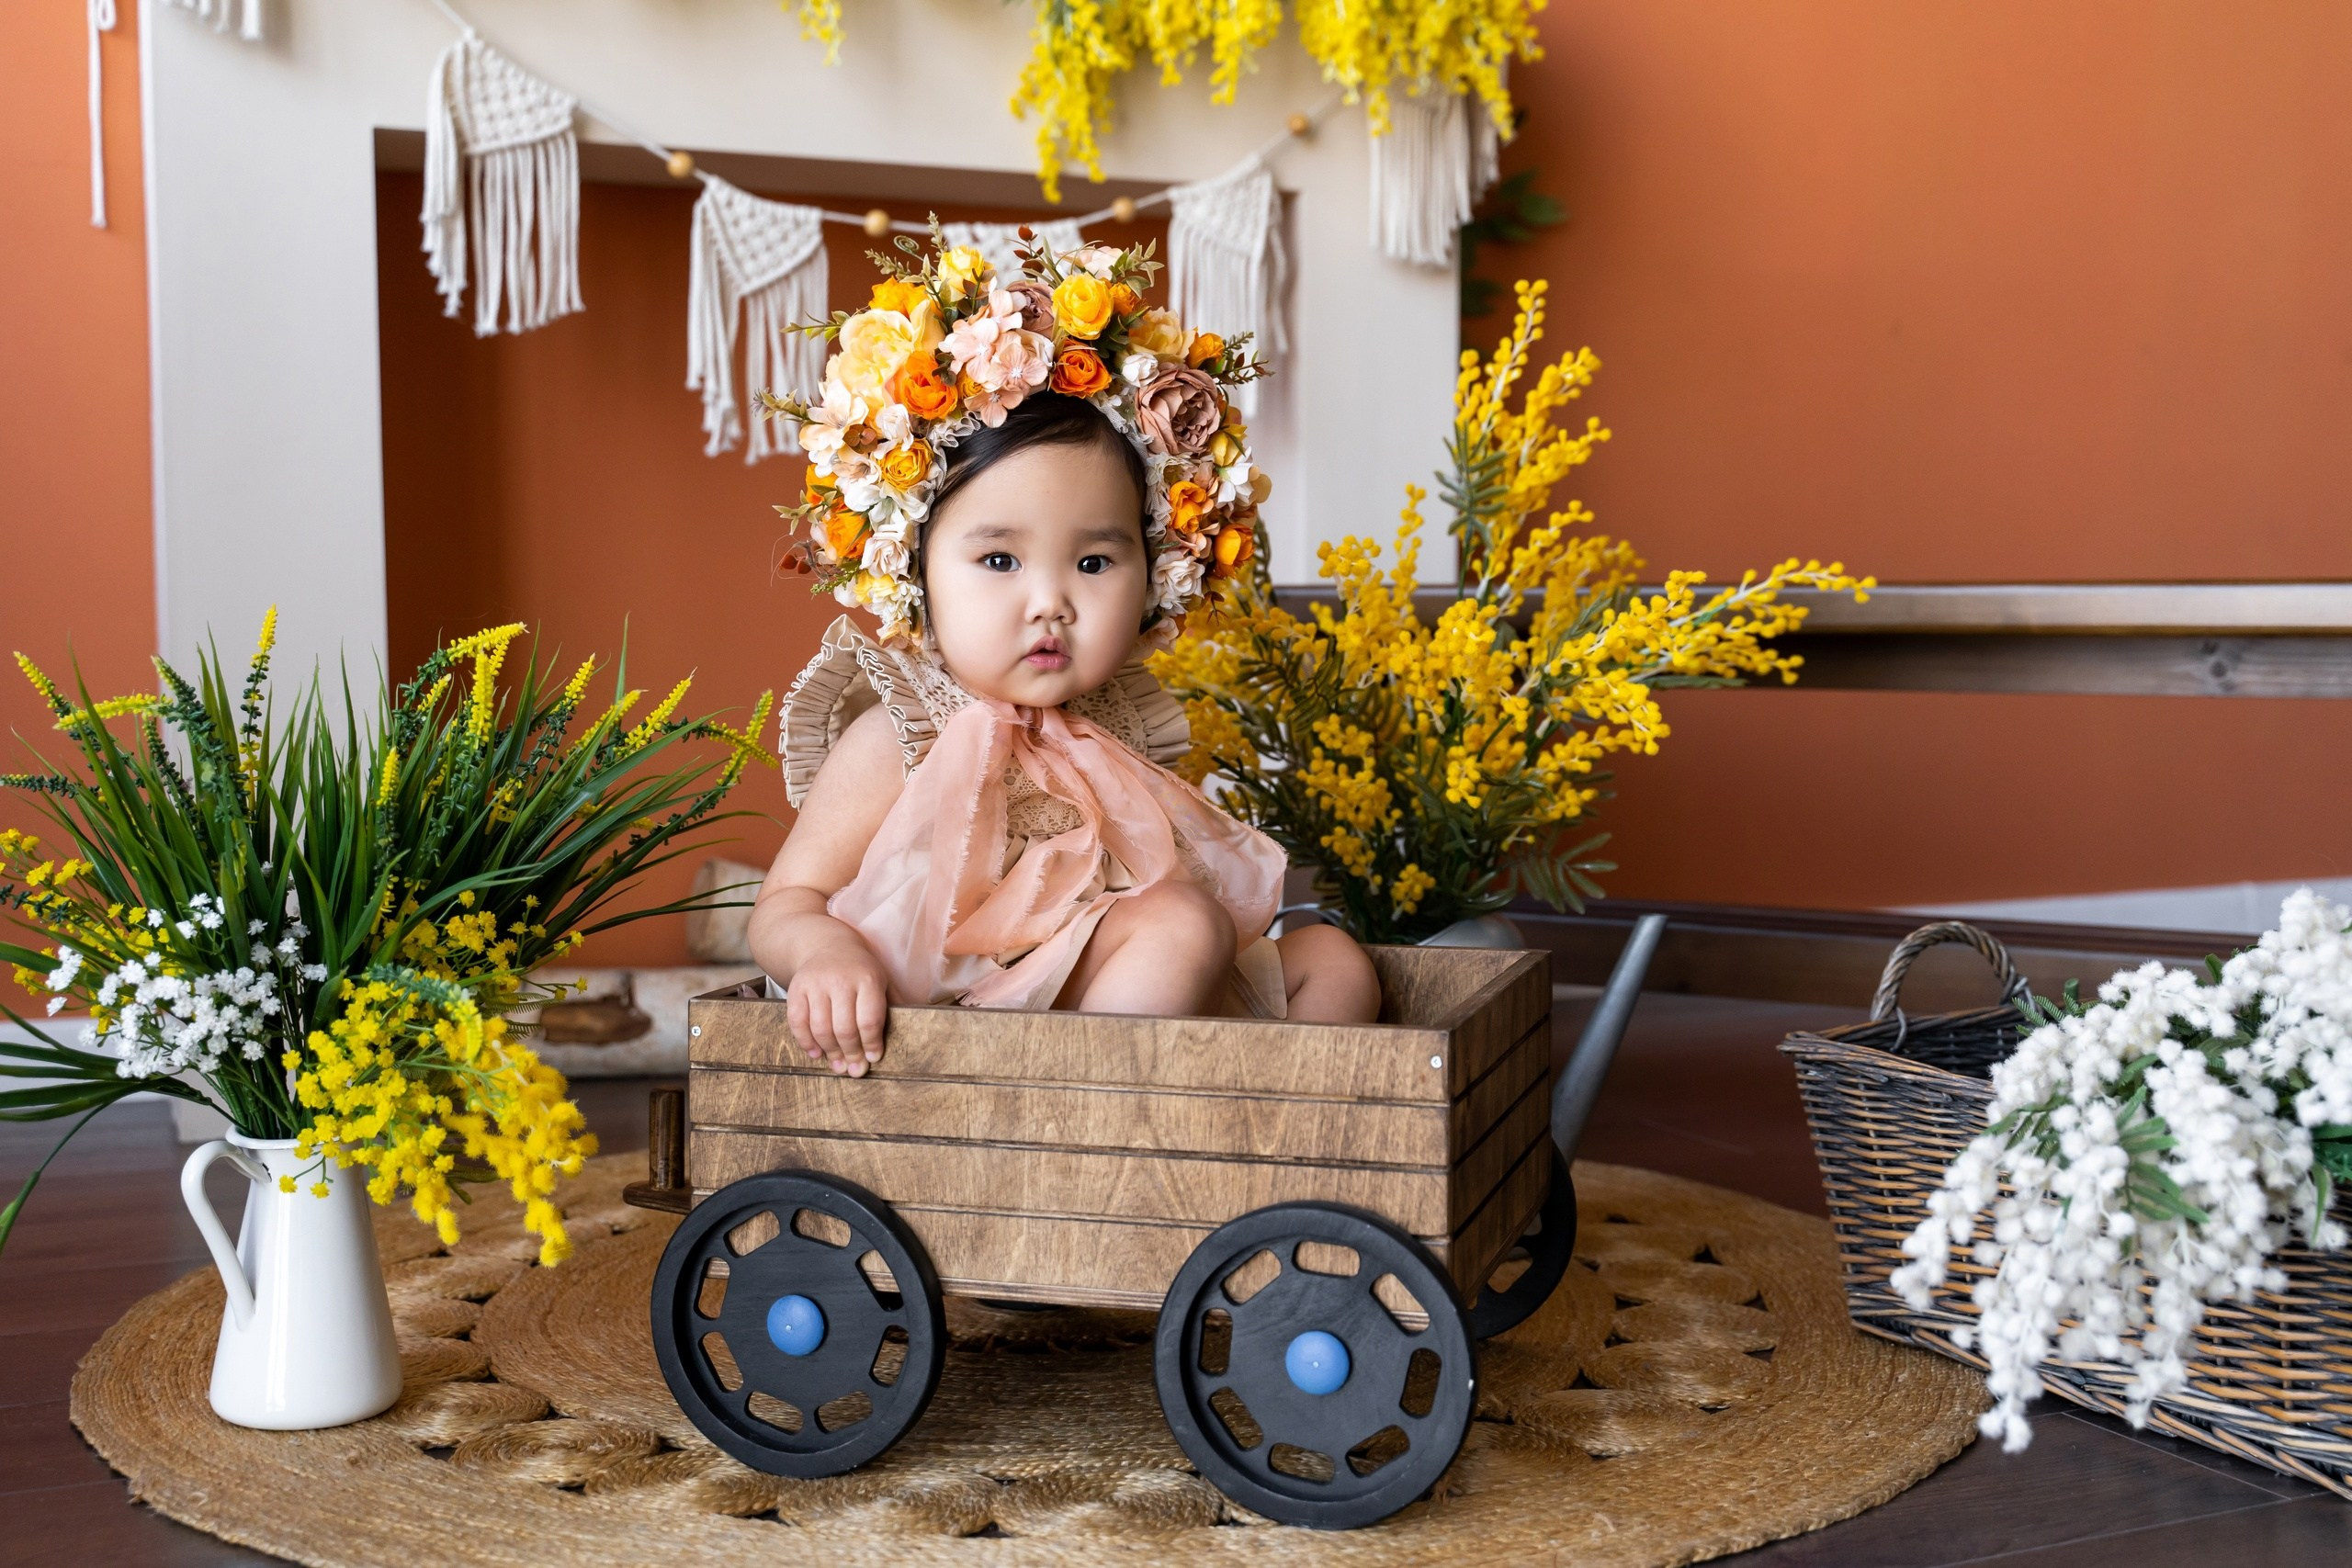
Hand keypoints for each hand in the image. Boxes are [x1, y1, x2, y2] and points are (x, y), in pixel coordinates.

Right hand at [785, 942, 889, 1075]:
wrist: (828, 946)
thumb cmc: (859, 971)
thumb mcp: (881, 981)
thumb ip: (889, 1008)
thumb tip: (899, 1040)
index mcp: (867, 979)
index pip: (869, 1020)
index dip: (871, 1044)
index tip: (873, 1059)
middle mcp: (840, 980)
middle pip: (844, 1028)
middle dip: (850, 1054)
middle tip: (854, 1070)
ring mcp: (816, 984)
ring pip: (820, 1028)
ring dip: (830, 1052)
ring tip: (837, 1065)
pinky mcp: (796, 988)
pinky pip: (797, 1021)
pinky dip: (805, 1042)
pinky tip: (816, 1053)